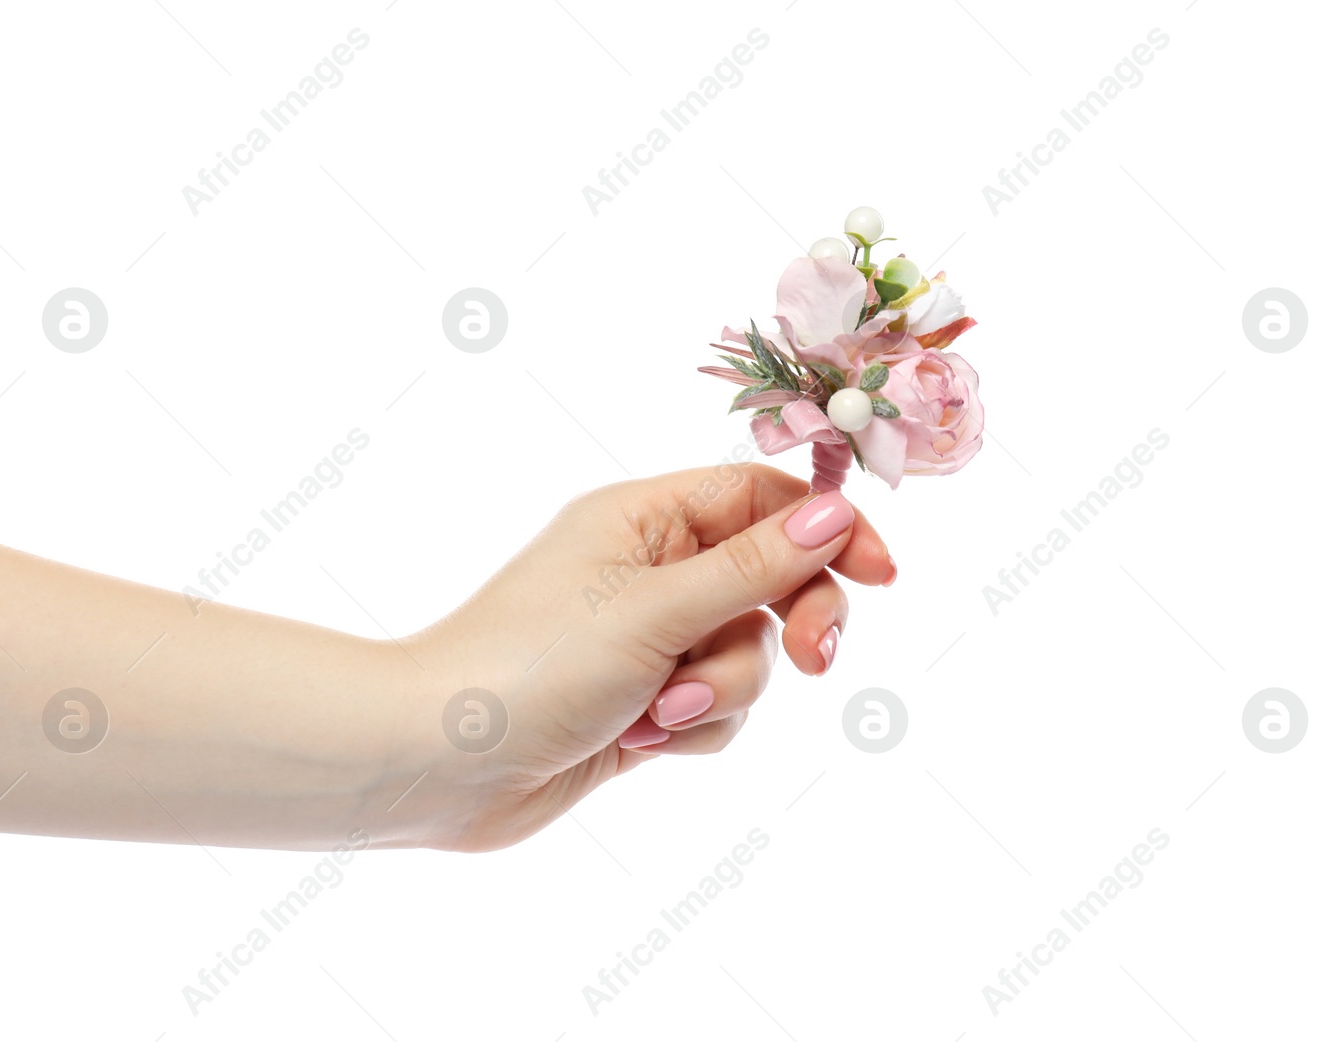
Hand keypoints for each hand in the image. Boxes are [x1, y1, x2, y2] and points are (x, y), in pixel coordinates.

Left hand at [398, 462, 894, 850]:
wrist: (440, 763)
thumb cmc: (529, 665)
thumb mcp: (655, 607)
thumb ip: (754, 565)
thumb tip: (836, 510)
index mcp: (645, 518)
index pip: (763, 499)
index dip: (828, 529)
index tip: (882, 575)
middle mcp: (652, 569)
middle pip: (772, 580)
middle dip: (791, 624)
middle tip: (814, 663)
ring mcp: (650, 639)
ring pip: (749, 654)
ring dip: (719, 690)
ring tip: (656, 711)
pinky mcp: (646, 702)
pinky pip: (717, 707)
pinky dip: (693, 727)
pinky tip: (639, 737)